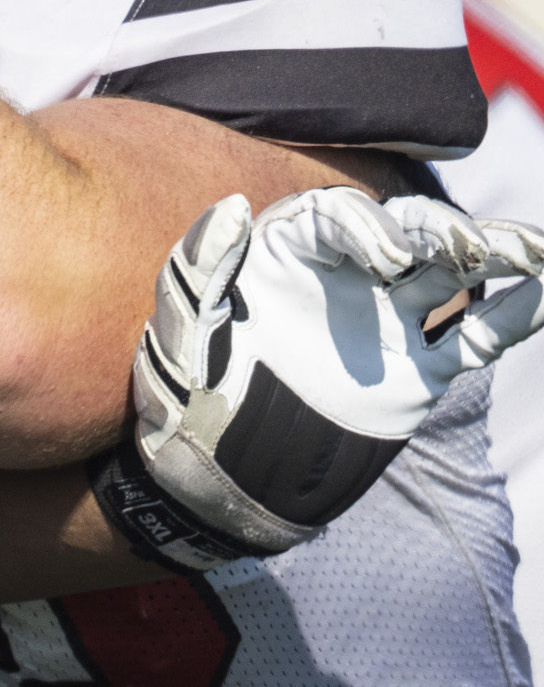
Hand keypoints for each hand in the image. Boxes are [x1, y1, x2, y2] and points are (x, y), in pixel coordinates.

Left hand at [99, 188, 543, 569]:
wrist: (219, 481)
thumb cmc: (186, 401)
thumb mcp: (179, 336)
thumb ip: (200, 270)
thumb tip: (236, 205)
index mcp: (284, 259)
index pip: (335, 217)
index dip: (367, 225)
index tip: (387, 259)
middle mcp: (343, 280)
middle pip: (408, 230)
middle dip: (443, 230)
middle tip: (465, 249)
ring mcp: (388, 323)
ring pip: (455, 274)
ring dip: (501, 253)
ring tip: (540, 250)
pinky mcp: (420, 372)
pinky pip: (479, 336)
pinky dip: (518, 313)